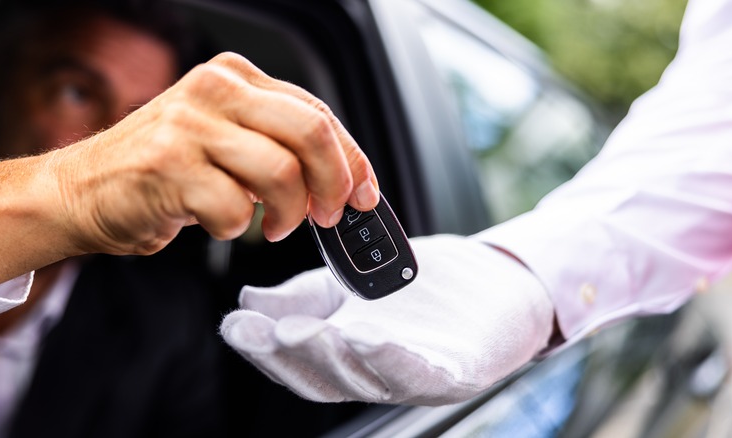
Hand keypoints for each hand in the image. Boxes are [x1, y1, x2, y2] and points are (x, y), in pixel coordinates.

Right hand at [61, 52, 378, 250]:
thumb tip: (342, 181)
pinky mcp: (168, 167)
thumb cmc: (161, 170)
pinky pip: (235, 208)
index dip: (351, 158)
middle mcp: (214, 91)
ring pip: (282, 173)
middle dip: (334, 184)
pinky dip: (236, 228)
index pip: (317, 112)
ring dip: (288, 214)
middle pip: (311, 133)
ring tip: (274, 227)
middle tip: (329, 214)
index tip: (364, 193)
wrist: (83, 191)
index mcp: (235, 79)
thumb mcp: (225, 140)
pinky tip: (220, 222)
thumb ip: (278, 147)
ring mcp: (189, 126)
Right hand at [220, 234, 554, 405]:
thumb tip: (247, 301)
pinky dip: (393, 359)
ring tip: (304, 331)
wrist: (497, 280)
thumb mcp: (355, 284)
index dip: (262, 350)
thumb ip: (305, 295)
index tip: (234, 325)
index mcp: (348, 354)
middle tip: (266, 330)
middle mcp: (377, 373)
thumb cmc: (427, 288)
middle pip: (326, 377)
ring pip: (367, 379)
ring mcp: (416, 377)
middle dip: (291, 355)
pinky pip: (422, 373)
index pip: (297, 362)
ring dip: (333, 357)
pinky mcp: (457, 373)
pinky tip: (368, 335)